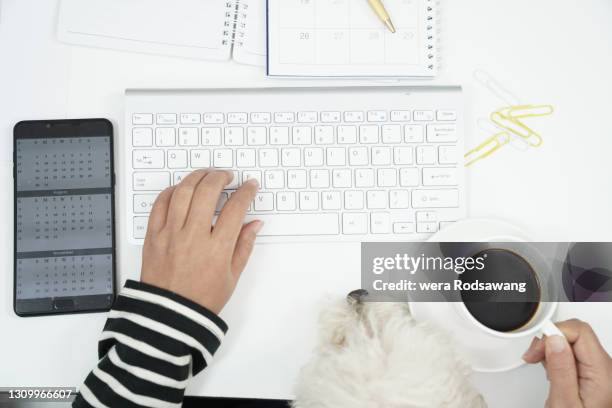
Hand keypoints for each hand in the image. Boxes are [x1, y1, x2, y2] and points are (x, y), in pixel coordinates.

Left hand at [140, 170, 260, 313]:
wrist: (169, 316)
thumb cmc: (202, 299)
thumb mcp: (232, 275)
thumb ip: (244, 245)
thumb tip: (255, 224)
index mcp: (217, 249)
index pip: (235, 208)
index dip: (246, 192)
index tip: (250, 186)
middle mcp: (193, 237)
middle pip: (207, 192)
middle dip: (220, 177)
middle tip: (227, 176)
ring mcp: (171, 234)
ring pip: (183, 192)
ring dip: (197, 177)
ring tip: (206, 175)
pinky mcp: (153, 236)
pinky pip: (160, 204)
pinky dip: (171, 191)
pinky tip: (182, 190)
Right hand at [523, 319, 611, 407]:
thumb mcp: (564, 402)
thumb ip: (560, 369)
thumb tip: (554, 339)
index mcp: (603, 373)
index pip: (579, 332)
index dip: (554, 333)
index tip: (537, 348)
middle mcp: (605, 368)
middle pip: (576, 333)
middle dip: (550, 339)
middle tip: (534, 356)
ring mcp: (600, 370)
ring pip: (573, 341)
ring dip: (552, 347)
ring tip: (541, 364)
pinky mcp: (592, 373)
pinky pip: (573, 352)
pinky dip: (557, 355)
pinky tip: (551, 369)